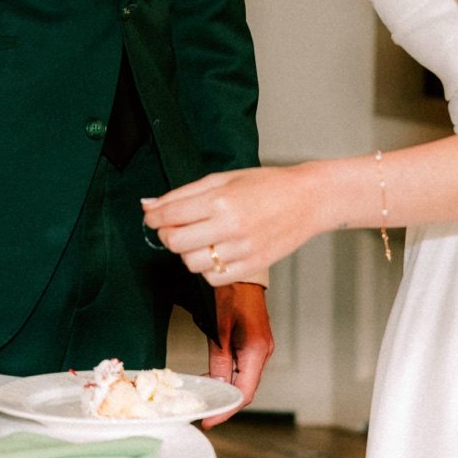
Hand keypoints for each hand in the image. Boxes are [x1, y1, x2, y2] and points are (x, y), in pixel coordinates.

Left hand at [142, 163, 321, 281]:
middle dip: (167, 235)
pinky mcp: (253, 267)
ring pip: (191, 264)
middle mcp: (230, 226)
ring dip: (187, 252)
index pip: (169, 215)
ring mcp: (242, 250)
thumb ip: (183, 194)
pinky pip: (213, 279)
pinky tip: (216, 253)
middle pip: (175, 243)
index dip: (153, 217)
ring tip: (200, 239)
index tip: (152, 217)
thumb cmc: (267, 185)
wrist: (307, 199)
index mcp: (220, 199)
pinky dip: (207, 269)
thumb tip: (149, 204)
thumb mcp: (222, 179)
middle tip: (175, 227)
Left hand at [201, 282, 272, 428]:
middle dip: (224, 401)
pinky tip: (211, 375)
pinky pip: (243, 366)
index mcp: (256, 351)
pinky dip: (228, 375)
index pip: (244, 393)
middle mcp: (262, 352)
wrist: (241, 270)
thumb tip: (214, 385)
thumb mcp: (218, 328)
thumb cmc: (230, 292)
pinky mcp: (255, 342)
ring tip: (203, 393)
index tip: (209, 420)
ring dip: (225, 388)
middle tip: (202, 409)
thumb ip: (219, 359)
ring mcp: (261, 347)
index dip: (226, 409)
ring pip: (243, 378)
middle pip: (245, 388)